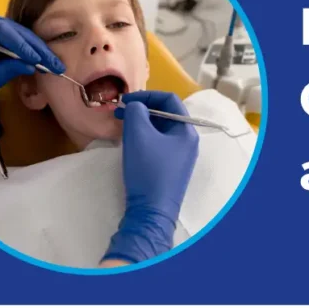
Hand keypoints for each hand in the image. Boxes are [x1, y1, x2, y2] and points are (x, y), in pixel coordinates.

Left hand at [0, 16, 64, 94]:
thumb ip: (8, 69)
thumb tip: (31, 67)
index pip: (5, 33)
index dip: (22, 45)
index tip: (36, 59)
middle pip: (22, 33)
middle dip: (40, 50)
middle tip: (55, 65)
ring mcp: (7, 26)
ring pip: (29, 37)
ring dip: (44, 51)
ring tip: (57, 66)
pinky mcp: (15, 33)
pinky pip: (29, 40)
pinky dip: (40, 51)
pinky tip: (51, 62)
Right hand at [103, 91, 199, 263]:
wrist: (151, 212)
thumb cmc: (148, 170)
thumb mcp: (138, 135)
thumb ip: (136, 111)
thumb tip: (136, 105)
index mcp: (187, 131)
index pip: (170, 100)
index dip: (147, 95)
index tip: (125, 100)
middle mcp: (188, 142)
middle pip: (166, 115)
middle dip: (142, 109)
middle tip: (120, 112)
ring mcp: (181, 157)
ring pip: (160, 130)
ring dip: (141, 124)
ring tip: (122, 125)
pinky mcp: (170, 169)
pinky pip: (158, 145)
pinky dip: (144, 138)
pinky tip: (129, 142)